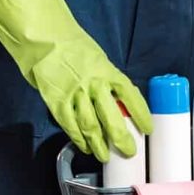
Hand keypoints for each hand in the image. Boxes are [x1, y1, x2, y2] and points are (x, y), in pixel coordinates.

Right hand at [0, 0, 152, 161]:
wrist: (45, 39)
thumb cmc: (74, 47)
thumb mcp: (99, 59)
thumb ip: (109, 80)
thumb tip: (121, 102)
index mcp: (108, 72)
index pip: (131, 97)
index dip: (142, 115)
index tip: (148, 129)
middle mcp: (94, 85)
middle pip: (112, 118)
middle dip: (122, 138)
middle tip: (129, 151)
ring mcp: (74, 95)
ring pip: (90, 127)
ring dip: (99, 144)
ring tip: (106, 155)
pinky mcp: (56, 101)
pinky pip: (69, 125)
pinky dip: (78, 138)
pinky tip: (84, 146)